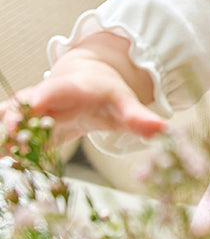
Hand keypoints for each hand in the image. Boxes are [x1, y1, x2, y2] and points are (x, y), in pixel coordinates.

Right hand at [0, 33, 167, 146]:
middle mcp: (45, 95)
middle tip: (10, 143)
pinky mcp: (22, 123)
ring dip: (4, 135)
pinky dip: (3, 145)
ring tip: (2, 156)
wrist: (87, 78)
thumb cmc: (106, 92)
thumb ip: (140, 117)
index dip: (43, 98)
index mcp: (71, 88)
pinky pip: (5, 132)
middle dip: (13, 121)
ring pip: (6, 117)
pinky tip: (3, 160)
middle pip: (22, 105)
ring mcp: (30, 109)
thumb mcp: (124, 101)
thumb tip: (165, 130)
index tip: (35, 107)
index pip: (54, 89)